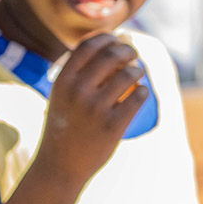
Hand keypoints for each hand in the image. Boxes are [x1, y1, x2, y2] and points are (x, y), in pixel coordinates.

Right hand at [34, 33, 147, 186]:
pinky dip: (142, 92)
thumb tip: (110, 45)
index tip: (116, 39)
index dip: (106, 37)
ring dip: (137, 71)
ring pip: (129, 74)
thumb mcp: (62, 96)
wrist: (60, 165)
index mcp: (63, 81)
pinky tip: (139, 94)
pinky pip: (138, 96)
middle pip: (111, 55)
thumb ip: (79, 72)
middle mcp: (78, 91)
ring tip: (137, 74)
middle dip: (127, 50)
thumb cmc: (65, 126)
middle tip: (133, 54)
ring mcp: (96, 109)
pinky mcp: (113, 125)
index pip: (88, 45)